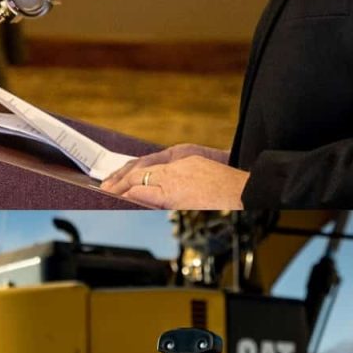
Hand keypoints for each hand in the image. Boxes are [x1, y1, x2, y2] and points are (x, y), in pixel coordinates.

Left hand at [102, 145, 245, 207]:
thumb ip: (181, 176)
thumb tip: (159, 189)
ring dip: (122, 187)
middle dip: (120, 178)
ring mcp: (176, 178)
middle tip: (105, 187)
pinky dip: (132, 195)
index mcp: (184, 155)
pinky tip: (122, 197)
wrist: (247, 190)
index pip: (148, 161)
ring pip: (140, 179)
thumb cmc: (230, 186)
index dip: (129, 170)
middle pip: (140, 168)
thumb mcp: (202, 171)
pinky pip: (148, 194)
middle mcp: (177, 164)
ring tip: (109, 193)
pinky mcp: (177, 194)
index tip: (116, 178)